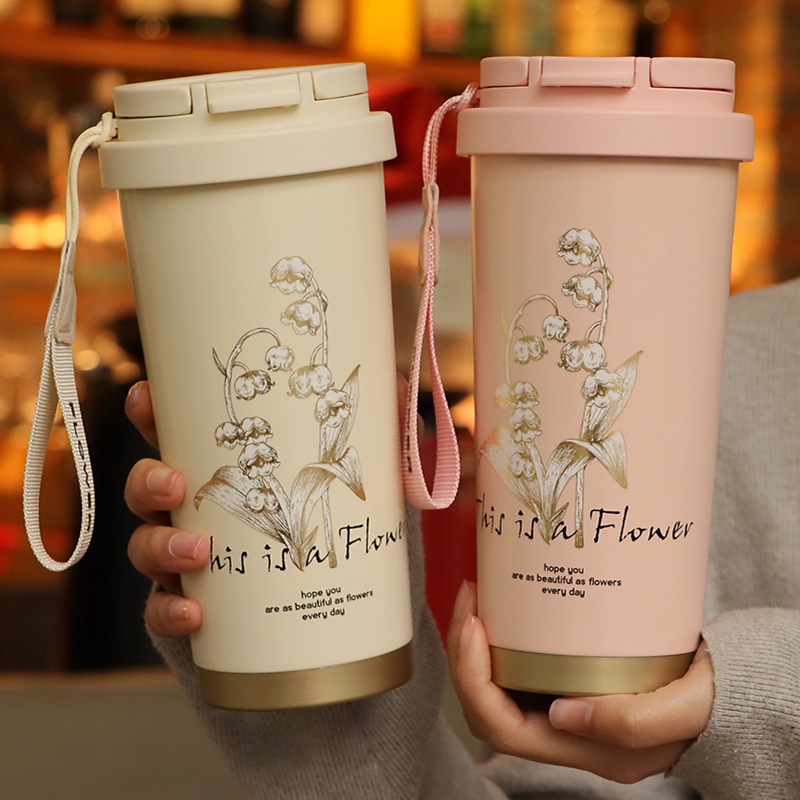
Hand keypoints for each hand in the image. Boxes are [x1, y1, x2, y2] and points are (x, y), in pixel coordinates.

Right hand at [123, 375, 412, 638]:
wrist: (346, 608)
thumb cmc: (342, 526)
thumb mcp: (365, 478)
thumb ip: (380, 433)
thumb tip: (395, 388)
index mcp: (228, 469)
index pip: (174, 433)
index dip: (150, 412)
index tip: (147, 397)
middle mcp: (197, 510)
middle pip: (146, 486)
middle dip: (148, 479)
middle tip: (175, 483)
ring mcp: (191, 560)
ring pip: (145, 545)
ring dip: (159, 545)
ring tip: (198, 552)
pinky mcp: (198, 608)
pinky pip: (163, 610)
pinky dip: (169, 611)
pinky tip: (195, 614)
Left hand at [447, 581, 713, 783]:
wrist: (725, 689)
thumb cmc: (707, 702)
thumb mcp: (680, 711)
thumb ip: (627, 720)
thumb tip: (560, 712)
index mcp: (582, 747)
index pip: (502, 728)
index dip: (474, 679)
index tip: (476, 625)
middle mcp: (563, 730)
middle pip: (487, 704)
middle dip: (464, 652)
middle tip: (470, 598)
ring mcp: (562, 703)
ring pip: (497, 682)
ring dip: (476, 641)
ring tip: (478, 593)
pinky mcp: (569, 677)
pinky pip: (518, 663)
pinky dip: (501, 635)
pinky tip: (507, 602)